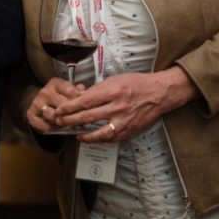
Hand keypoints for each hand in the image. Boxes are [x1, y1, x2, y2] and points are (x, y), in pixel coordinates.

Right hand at [27, 78, 83, 133]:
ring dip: (62, 122)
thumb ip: (78, 92)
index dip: (80, 102)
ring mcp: (36, 103)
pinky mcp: (31, 115)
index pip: (71, 92)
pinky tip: (57, 127)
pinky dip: (52, 129)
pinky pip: (44, 126)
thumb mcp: (68, 91)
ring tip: (68, 124)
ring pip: (53, 116)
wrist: (39, 103)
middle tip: (79, 120)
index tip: (85, 108)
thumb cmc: (58, 97)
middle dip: (72, 114)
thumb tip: (84, 92)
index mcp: (56, 83)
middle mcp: (45, 92)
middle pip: (62, 106)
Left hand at [53, 68, 196, 142]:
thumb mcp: (116, 79)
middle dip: (70, 120)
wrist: (159, 93)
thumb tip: (81, 97)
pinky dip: (98, 139)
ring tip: (74, 133)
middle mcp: (118, 107)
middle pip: (87, 117)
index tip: (60, 109)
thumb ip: (98, 89)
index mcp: (113, 91)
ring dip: (82, 134)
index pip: (85, 101)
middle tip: (60, 121)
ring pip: (97, 132)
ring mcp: (123, 121)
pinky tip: (90, 137)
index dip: (69, 107)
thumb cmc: (138, 83)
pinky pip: (109, 138)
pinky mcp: (128, 131)